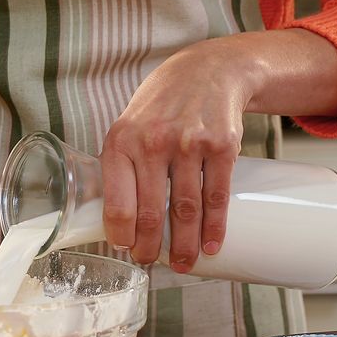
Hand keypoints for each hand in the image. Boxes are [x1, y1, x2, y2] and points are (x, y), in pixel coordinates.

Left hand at [100, 39, 250, 272]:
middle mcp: (151, 144)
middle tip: (152, 263)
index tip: (126, 250)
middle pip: (152, 212)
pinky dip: (215, 227)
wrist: (204, 72)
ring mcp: (189, 144)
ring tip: (184, 264)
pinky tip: (212, 245)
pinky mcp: (221, 145)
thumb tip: (115, 219)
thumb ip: (120, 167)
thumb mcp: (126, 128)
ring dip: (186, 245)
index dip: (122, 235)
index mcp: (120, 143)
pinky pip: (217, 196)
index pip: (117, 203)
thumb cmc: (158, 108)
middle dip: (152, 247)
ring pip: (186, 209)